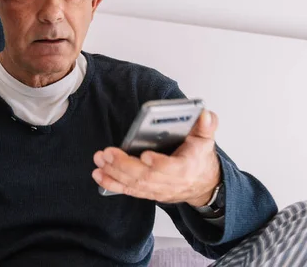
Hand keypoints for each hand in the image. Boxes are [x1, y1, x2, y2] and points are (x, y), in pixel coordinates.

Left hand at [92, 110, 220, 206]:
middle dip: (125, 165)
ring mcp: (158, 189)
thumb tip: (205, 114)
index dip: (159, 164)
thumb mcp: (206, 139)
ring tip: (99, 160)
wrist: (203, 184)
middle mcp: (171, 182)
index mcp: (186, 168)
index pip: (172, 168)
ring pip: (134, 184)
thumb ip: (207, 126)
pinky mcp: (148, 192)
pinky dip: (113, 183)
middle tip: (108, 153)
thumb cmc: (200, 159)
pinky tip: (99, 175)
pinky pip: (129, 190)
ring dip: (114, 173)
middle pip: (146, 177)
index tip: (146, 155)